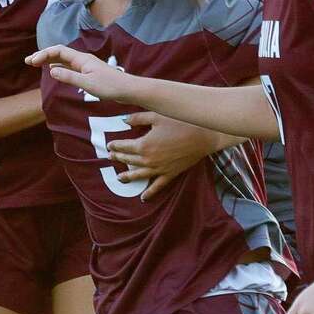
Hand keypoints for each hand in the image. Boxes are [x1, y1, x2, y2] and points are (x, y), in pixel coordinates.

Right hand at [25, 45, 136, 101]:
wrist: (128, 89)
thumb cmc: (110, 87)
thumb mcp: (87, 84)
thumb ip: (69, 77)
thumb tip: (51, 70)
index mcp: (82, 59)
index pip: (58, 51)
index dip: (43, 54)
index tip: (31, 62)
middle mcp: (83, 60)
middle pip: (59, 53)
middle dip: (43, 55)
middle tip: (27, 61)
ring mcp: (86, 66)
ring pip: (64, 59)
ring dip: (49, 60)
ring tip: (36, 64)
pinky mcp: (89, 73)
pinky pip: (69, 66)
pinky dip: (58, 66)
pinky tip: (54, 70)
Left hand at [105, 113, 221, 199]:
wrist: (204, 135)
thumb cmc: (181, 122)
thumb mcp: (157, 115)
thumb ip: (138, 118)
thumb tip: (124, 120)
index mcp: (144, 145)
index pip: (124, 146)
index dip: (115, 145)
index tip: (109, 145)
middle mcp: (149, 160)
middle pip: (129, 160)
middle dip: (119, 158)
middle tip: (111, 157)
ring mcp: (160, 169)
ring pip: (139, 175)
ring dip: (128, 176)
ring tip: (120, 178)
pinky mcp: (171, 174)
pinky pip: (158, 186)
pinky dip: (150, 193)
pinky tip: (143, 198)